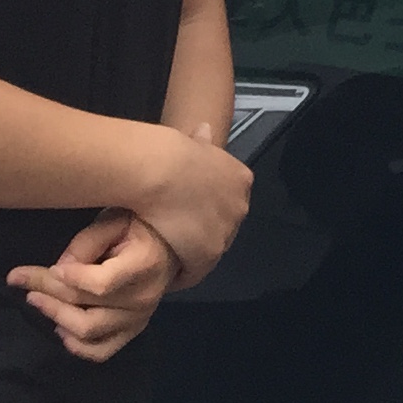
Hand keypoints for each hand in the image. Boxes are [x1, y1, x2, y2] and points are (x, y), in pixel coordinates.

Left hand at [9, 209, 177, 361]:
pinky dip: (76, 347)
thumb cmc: (139, 226)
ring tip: (36, 299)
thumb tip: (59, 269)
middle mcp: (144, 297)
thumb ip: (87, 242)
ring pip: (88, 331)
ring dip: (55, 316)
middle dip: (47, 291)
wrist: (169, 246)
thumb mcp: (114, 219)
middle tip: (19, 278)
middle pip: (86, 305)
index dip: (72, 279)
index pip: (102, 283)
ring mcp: (139, 318)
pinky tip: (59, 328)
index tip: (50, 268)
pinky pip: (101, 351)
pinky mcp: (132, 330)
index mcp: (145, 265)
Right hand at [133, 121, 252, 285]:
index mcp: (240, 179)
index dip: (204, 211)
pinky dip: (181, 274)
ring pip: (209, 249)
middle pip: (221, 227)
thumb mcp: (194, 143)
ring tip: (167, 257)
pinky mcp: (209, 252)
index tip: (185, 215)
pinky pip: (196, 271)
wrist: (161, 170)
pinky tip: (166, 274)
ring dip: (191, 255)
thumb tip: (205, 128)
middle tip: (174, 238)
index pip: (226, 203)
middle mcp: (240, 205)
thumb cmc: (171, 153)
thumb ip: (202, 143)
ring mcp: (227, 230)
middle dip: (201, 233)